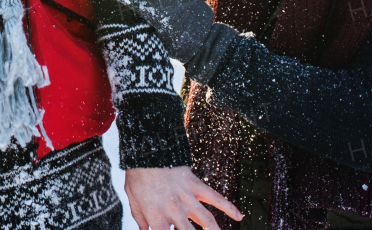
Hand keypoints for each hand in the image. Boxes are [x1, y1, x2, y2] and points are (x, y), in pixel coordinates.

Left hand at [124, 167, 241, 229]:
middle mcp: (174, 210)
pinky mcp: (196, 185)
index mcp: (157, 216)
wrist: (146, 151)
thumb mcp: (132, 198)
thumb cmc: (138, 175)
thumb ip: (140, 218)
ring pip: (207, 221)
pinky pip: (216, 198)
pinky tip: (239, 216)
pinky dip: (229, 207)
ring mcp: (187, 198)